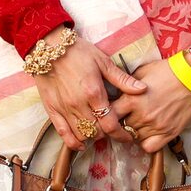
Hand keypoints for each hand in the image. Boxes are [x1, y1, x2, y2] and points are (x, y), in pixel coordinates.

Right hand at [30, 35, 145, 147]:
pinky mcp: (52, 110)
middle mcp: (78, 104)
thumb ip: (122, 79)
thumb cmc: (78, 51)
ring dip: (93, 137)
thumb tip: (143, 89)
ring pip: (82, 135)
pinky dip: (73, 142)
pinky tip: (81, 144)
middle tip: (114, 130)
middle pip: (97, 132)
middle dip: (108, 134)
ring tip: (99, 132)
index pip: (110, 124)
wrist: (48, 46)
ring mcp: (64, 109)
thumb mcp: (103, 61)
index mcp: (94, 93)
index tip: (128, 136)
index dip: (121, 134)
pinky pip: (63, 133)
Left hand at [116, 57, 190, 154]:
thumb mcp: (142, 72)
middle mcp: (142, 116)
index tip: (111, 111)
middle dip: (120, 122)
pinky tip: (147, 133)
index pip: (109, 114)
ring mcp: (156, 126)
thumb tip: (116, 92)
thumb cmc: (167, 71)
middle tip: (124, 117)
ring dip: (133, 132)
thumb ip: (127, 84)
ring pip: (133, 138)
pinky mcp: (169, 134)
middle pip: (120, 128)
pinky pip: (149, 148)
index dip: (107, 113)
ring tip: (138, 123)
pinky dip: (145, 143)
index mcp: (132, 99)